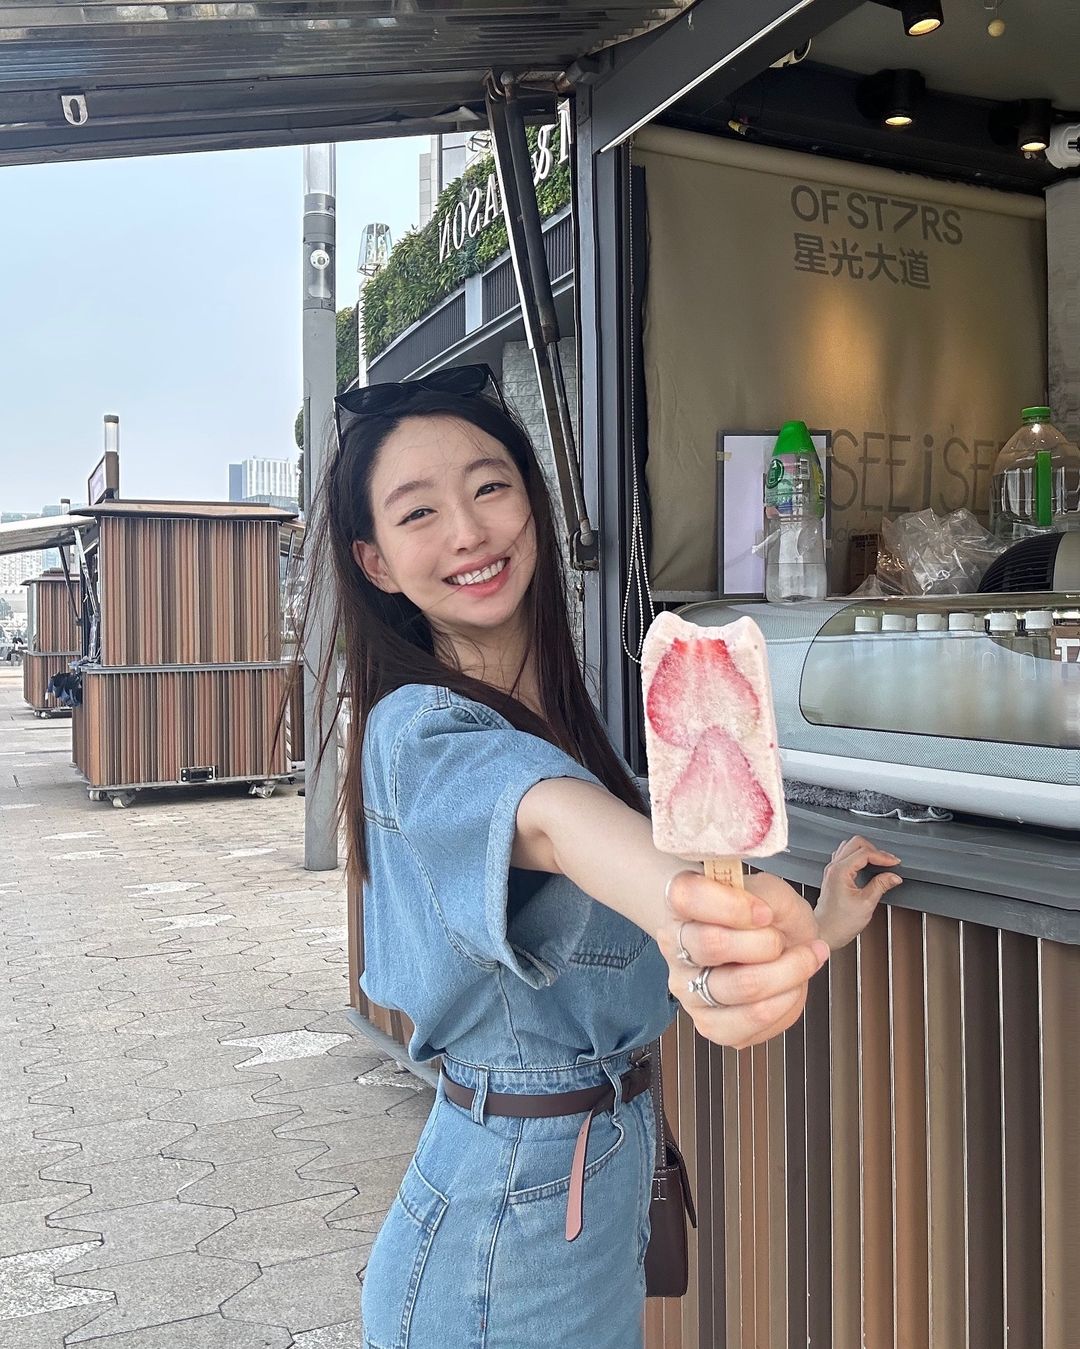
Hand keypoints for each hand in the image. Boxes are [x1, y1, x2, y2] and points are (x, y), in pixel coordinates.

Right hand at [657, 871, 828, 1050]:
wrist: (769, 946)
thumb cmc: (764, 918)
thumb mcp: (772, 891)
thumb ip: (767, 895)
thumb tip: (762, 918)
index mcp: (680, 905)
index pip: (687, 897)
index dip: (732, 905)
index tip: (765, 912)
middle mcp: (675, 948)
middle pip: (714, 944)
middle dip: (767, 941)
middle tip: (784, 939)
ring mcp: (688, 990)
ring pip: (742, 986)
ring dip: (787, 973)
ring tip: (801, 961)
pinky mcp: (709, 1024)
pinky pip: (751, 1021)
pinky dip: (785, 1003)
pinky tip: (788, 989)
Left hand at [815, 835, 901, 950]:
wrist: (825, 932)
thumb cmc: (840, 923)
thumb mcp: (866, 904)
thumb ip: (880, 886)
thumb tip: (894, 876)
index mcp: (840, 871)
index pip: (865, 852)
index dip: (883, 856)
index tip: (895, 863)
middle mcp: (833, 867)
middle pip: (856, 843)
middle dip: (875, 850)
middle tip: (888, 862)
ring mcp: (831, 870)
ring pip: (850, 847)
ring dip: (866, 851)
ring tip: (880, 863)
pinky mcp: (833, 875)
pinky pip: (845, 856)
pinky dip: (859, 857)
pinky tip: (868, 867)